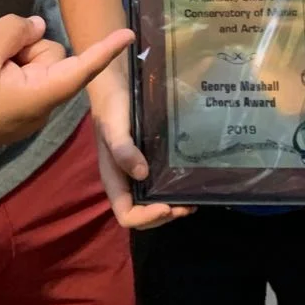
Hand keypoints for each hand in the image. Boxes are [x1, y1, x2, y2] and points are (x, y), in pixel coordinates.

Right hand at [0, 15, 132, 163]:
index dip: (105, 49)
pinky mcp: (10, 117)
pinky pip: (20, 81)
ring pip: (35, 67)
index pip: (81, 67)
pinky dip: (5, 72)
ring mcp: (24, 116)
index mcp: (39, 96)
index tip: (130, 35)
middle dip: (29, 47)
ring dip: (13, 59)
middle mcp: (39, 110)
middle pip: (53, 59)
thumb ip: (15, 30)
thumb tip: (36, 28)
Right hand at [90, 71, 192, 229]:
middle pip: (142, 214)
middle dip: (164, 216)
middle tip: (187, 206)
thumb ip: (123, 150)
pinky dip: (174, 191)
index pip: (126, 215)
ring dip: (172, 207)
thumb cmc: (112, 108)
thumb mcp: (114, 128)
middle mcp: (125, 181)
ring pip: (152, 202)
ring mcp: (137, 172)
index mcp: (114, 180)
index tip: (166, 206)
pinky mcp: (148, 161)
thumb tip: (142, 174)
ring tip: (192, 201)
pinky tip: (188, 183)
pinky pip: (159, 185)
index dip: (146, 218)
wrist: (116, 86)